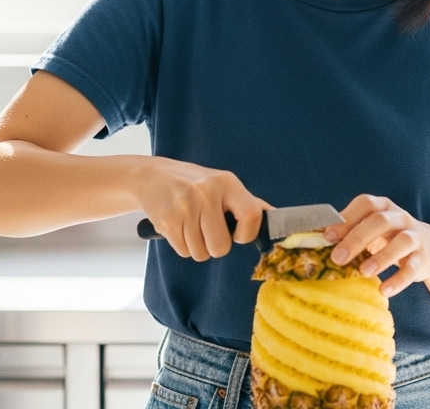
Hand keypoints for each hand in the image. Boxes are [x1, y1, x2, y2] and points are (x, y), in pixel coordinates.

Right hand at [135, 158, 270, 260]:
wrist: (152, 176)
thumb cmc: (194, 184)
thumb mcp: (222, 184)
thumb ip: (248, 203)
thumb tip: (276, 218)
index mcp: (227, 183)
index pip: (252, 216)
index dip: (247, 234)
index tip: (237, 235)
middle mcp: (207, 193)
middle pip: (221, 247)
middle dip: (215, 246)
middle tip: (207, 229)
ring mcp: (186, 206)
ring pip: (201, 253)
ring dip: (197, 247)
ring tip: (191, 226)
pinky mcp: (168, 219)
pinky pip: (184, 252)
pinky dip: (183, 246)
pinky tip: (179, 227)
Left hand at [322, 194, 429, 297]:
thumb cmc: (389, 238)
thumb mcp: (371, 230)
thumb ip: (349, 232)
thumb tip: (315, 240)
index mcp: (382, 207)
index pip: (365, 204)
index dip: (346, 218)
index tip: (327, 236)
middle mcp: (399, 217)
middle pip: (380, 221)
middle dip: (357, 239)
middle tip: (338, 258)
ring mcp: (414, 237)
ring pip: (402, 241)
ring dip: (382, 257)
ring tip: (364, 272)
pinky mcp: (423, 258)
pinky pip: (413, 268)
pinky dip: (398, 279)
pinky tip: (384, 290)